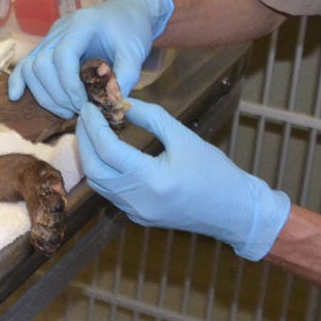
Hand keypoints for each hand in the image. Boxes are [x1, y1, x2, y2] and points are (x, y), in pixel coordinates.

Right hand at [8, 0, 172, 115]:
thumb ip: (125, 78)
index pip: (63, 55)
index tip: (85, 104)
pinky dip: (19, 81)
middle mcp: (61, 29)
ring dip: (44, 94)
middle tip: (77, 111)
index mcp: (83, 24)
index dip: (69, 84)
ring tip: (66, 110)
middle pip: (42, 63)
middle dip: (57, 94)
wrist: (126, 13)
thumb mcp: (136, 53)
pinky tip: (16, 96)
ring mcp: (50, 37)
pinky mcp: (46, 46)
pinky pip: (26, 63)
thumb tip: (110, 106)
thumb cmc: (131, 30)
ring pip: (30, 66)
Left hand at [76, 99, 290, 259]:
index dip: (94, 125)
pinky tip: (107, 154)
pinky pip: (111, 193)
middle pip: (95, 169)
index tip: (89, 106)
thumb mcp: (185, 137)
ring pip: (99, 184)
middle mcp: (140, 200)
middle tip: (86, 116)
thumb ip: (151, 118)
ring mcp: (137, 213)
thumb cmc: (216, 172)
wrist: (235, 211)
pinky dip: (103, 171)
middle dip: (85, 140)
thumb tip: (123, 102)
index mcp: (153, 179)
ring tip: (92, 131)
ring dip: (91, 157)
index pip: (108, 149)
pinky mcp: (139, 217)